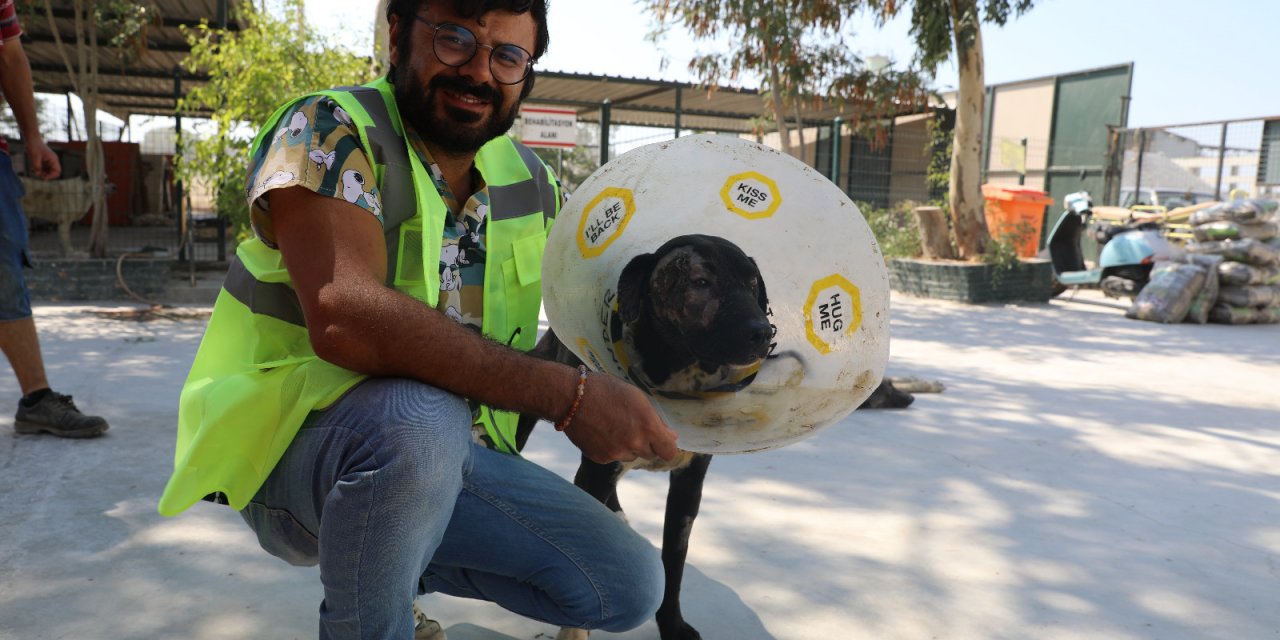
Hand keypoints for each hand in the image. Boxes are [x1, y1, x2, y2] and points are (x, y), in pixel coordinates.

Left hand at [25, 140, 59, 179]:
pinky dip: (38, 170)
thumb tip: (38, 174)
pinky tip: (33, 168)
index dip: (51, 176)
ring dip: (41, 173)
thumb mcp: (35, 157)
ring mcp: (48, 161)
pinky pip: (43, 168)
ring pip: (47, 171)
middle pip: (52, 172)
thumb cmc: (34, 147)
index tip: (43, 177)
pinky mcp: (43, 161)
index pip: (57, 172)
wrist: (31, 139)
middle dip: (45, 175)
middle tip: (37, 173)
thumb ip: (37, 167)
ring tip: (34, 170)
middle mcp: (52, 161)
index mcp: (54, 160)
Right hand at [562, 372, 679, 463]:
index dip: (667, 446)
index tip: (663, 440)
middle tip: (633, 426)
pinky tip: (602, 431)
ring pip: (631, 455)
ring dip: (628, 446)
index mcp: (648, 426)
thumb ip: (655, 420)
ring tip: (614, 426)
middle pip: (651, 454)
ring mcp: (617, 453)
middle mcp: (634, 443)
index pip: (669, 451)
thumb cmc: (605, 390)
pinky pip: (613, 457)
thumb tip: (672, 436)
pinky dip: (611, 448)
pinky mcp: (601, 458)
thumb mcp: (636, 397)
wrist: (570, 397)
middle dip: (646, 443)